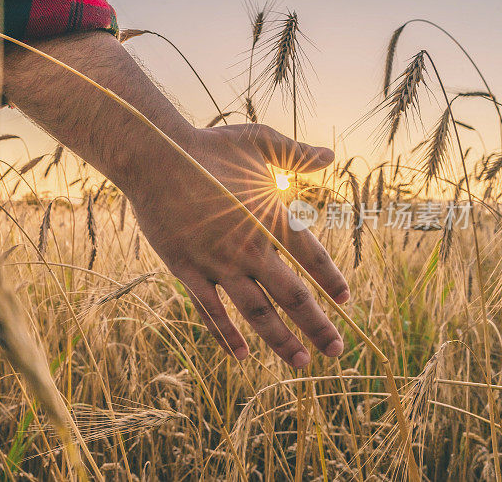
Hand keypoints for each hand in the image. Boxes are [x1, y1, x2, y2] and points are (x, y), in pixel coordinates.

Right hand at [124, 123, 348, 367]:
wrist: (154, 156)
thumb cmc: (206, 147)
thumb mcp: (257, 141)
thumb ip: (294, 153)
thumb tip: (330, 155)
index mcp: (270, 216)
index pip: (311, 255)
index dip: (332, 279)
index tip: (346, 300)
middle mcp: (249, 246)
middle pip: (292, 295)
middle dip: (317, 326)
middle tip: (336, 350)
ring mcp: (217, 262)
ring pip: (256, 311)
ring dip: (281, 340)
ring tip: (301, 362)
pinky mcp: (187, 270)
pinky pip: (211, 310)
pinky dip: (227, 335)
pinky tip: (241, 355)